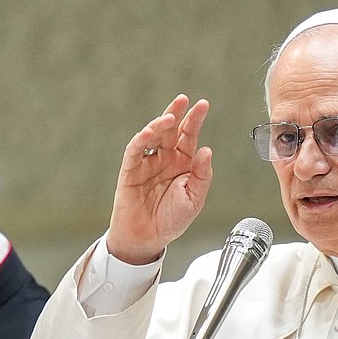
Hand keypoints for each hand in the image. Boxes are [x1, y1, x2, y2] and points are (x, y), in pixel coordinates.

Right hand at [104, 94, 213, 264]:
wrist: (148, 238)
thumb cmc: (171, 219)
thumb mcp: (194, 199)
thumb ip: (201, 176)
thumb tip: (206, 151)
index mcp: (183, 163)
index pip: (189, 136)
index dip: (195, 120)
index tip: (203, 105)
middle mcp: (165, 158)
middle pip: (171, 130)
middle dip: (177, 113)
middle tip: (184, 100)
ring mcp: (147, 162)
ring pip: (153, 136)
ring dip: (160, 124)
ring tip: (169, 117)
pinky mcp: (131, 170)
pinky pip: (135, 151)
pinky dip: (141, 140)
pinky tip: (150, 132)